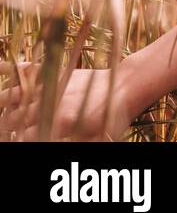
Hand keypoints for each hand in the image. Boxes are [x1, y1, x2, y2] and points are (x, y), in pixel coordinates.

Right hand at [0, 62, 141, 140]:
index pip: (24, 139)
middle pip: (13, 120)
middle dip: (7, 127)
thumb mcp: (96, 139)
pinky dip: (15, 70)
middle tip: (7, 129)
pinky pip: (30, 71)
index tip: (17, 140)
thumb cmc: (114, 117)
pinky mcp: (57, 75)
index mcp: (60, 124)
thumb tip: (51, 142)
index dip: (18, 140)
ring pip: (13, 97)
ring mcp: (52, 88)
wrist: (127, 85)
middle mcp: (51, 105)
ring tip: (0, 111)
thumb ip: (73, 144)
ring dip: (2, 105)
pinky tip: (3, 68)